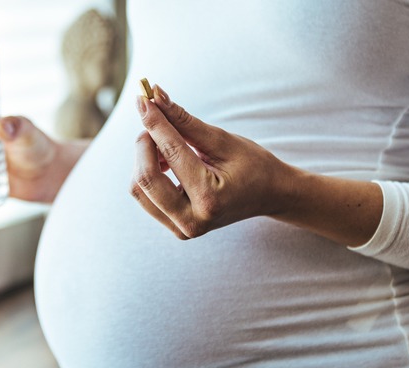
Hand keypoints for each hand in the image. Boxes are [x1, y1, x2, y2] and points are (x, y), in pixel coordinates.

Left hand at [131, 85, 300, 238]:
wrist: (269, 195)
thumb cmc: (252, 165)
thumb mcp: (222, 140)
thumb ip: (184, 121)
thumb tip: (155, 96)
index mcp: (209, 199)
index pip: (171, 154)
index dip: (154, 122)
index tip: (143, 99)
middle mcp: (192, 221)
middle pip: (145, 178)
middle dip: (145, 143)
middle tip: (156, 121)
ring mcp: (182, 230)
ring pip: (139, 189)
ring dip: (144, 159)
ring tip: (167, 145)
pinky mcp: (175, 228)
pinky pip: (146, 197)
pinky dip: (149, 173)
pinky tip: (167, 162)